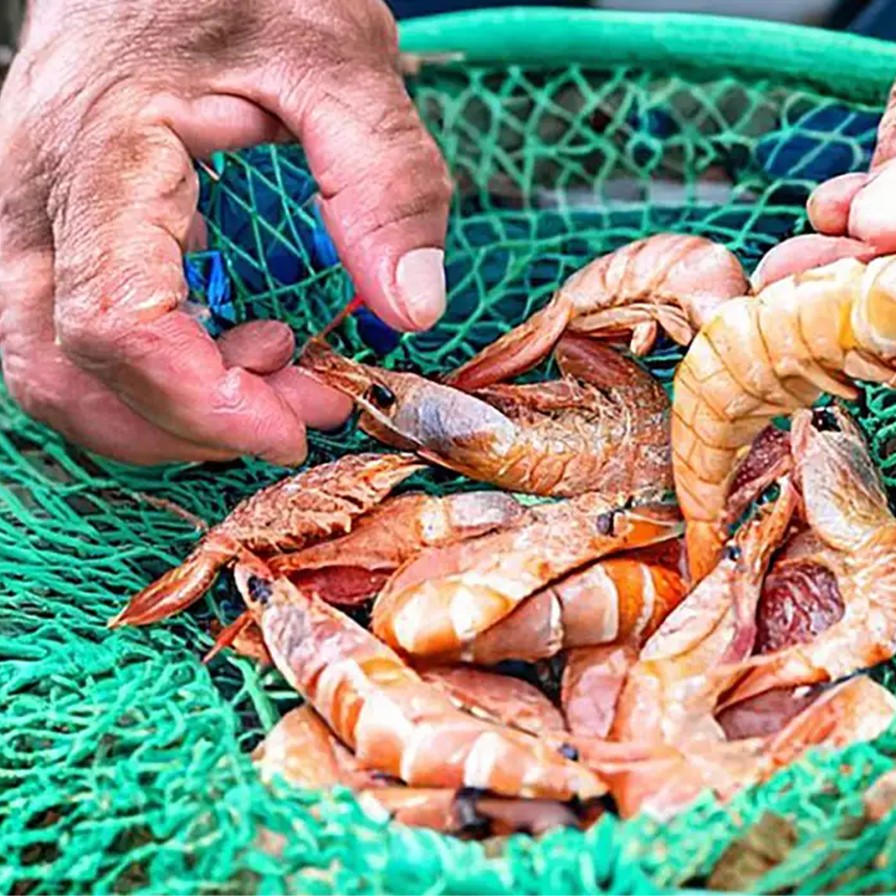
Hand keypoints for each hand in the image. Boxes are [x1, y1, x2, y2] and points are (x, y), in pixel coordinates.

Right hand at [0, 0, 451, 463]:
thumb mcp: (342, 58)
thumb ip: (385, 180)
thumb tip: (412, 308)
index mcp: (101, 150)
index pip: (115, 322)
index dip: (203, 401)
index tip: (300, 423)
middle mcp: (33, 192)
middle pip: (63, 370)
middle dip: (189, 420)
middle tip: (306, 404)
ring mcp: (27, 212)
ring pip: (49, 368)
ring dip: (165, 408)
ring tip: (278, 371)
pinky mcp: (50, 226)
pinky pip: (69, 335)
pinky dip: (152, 373)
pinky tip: (239, 345)